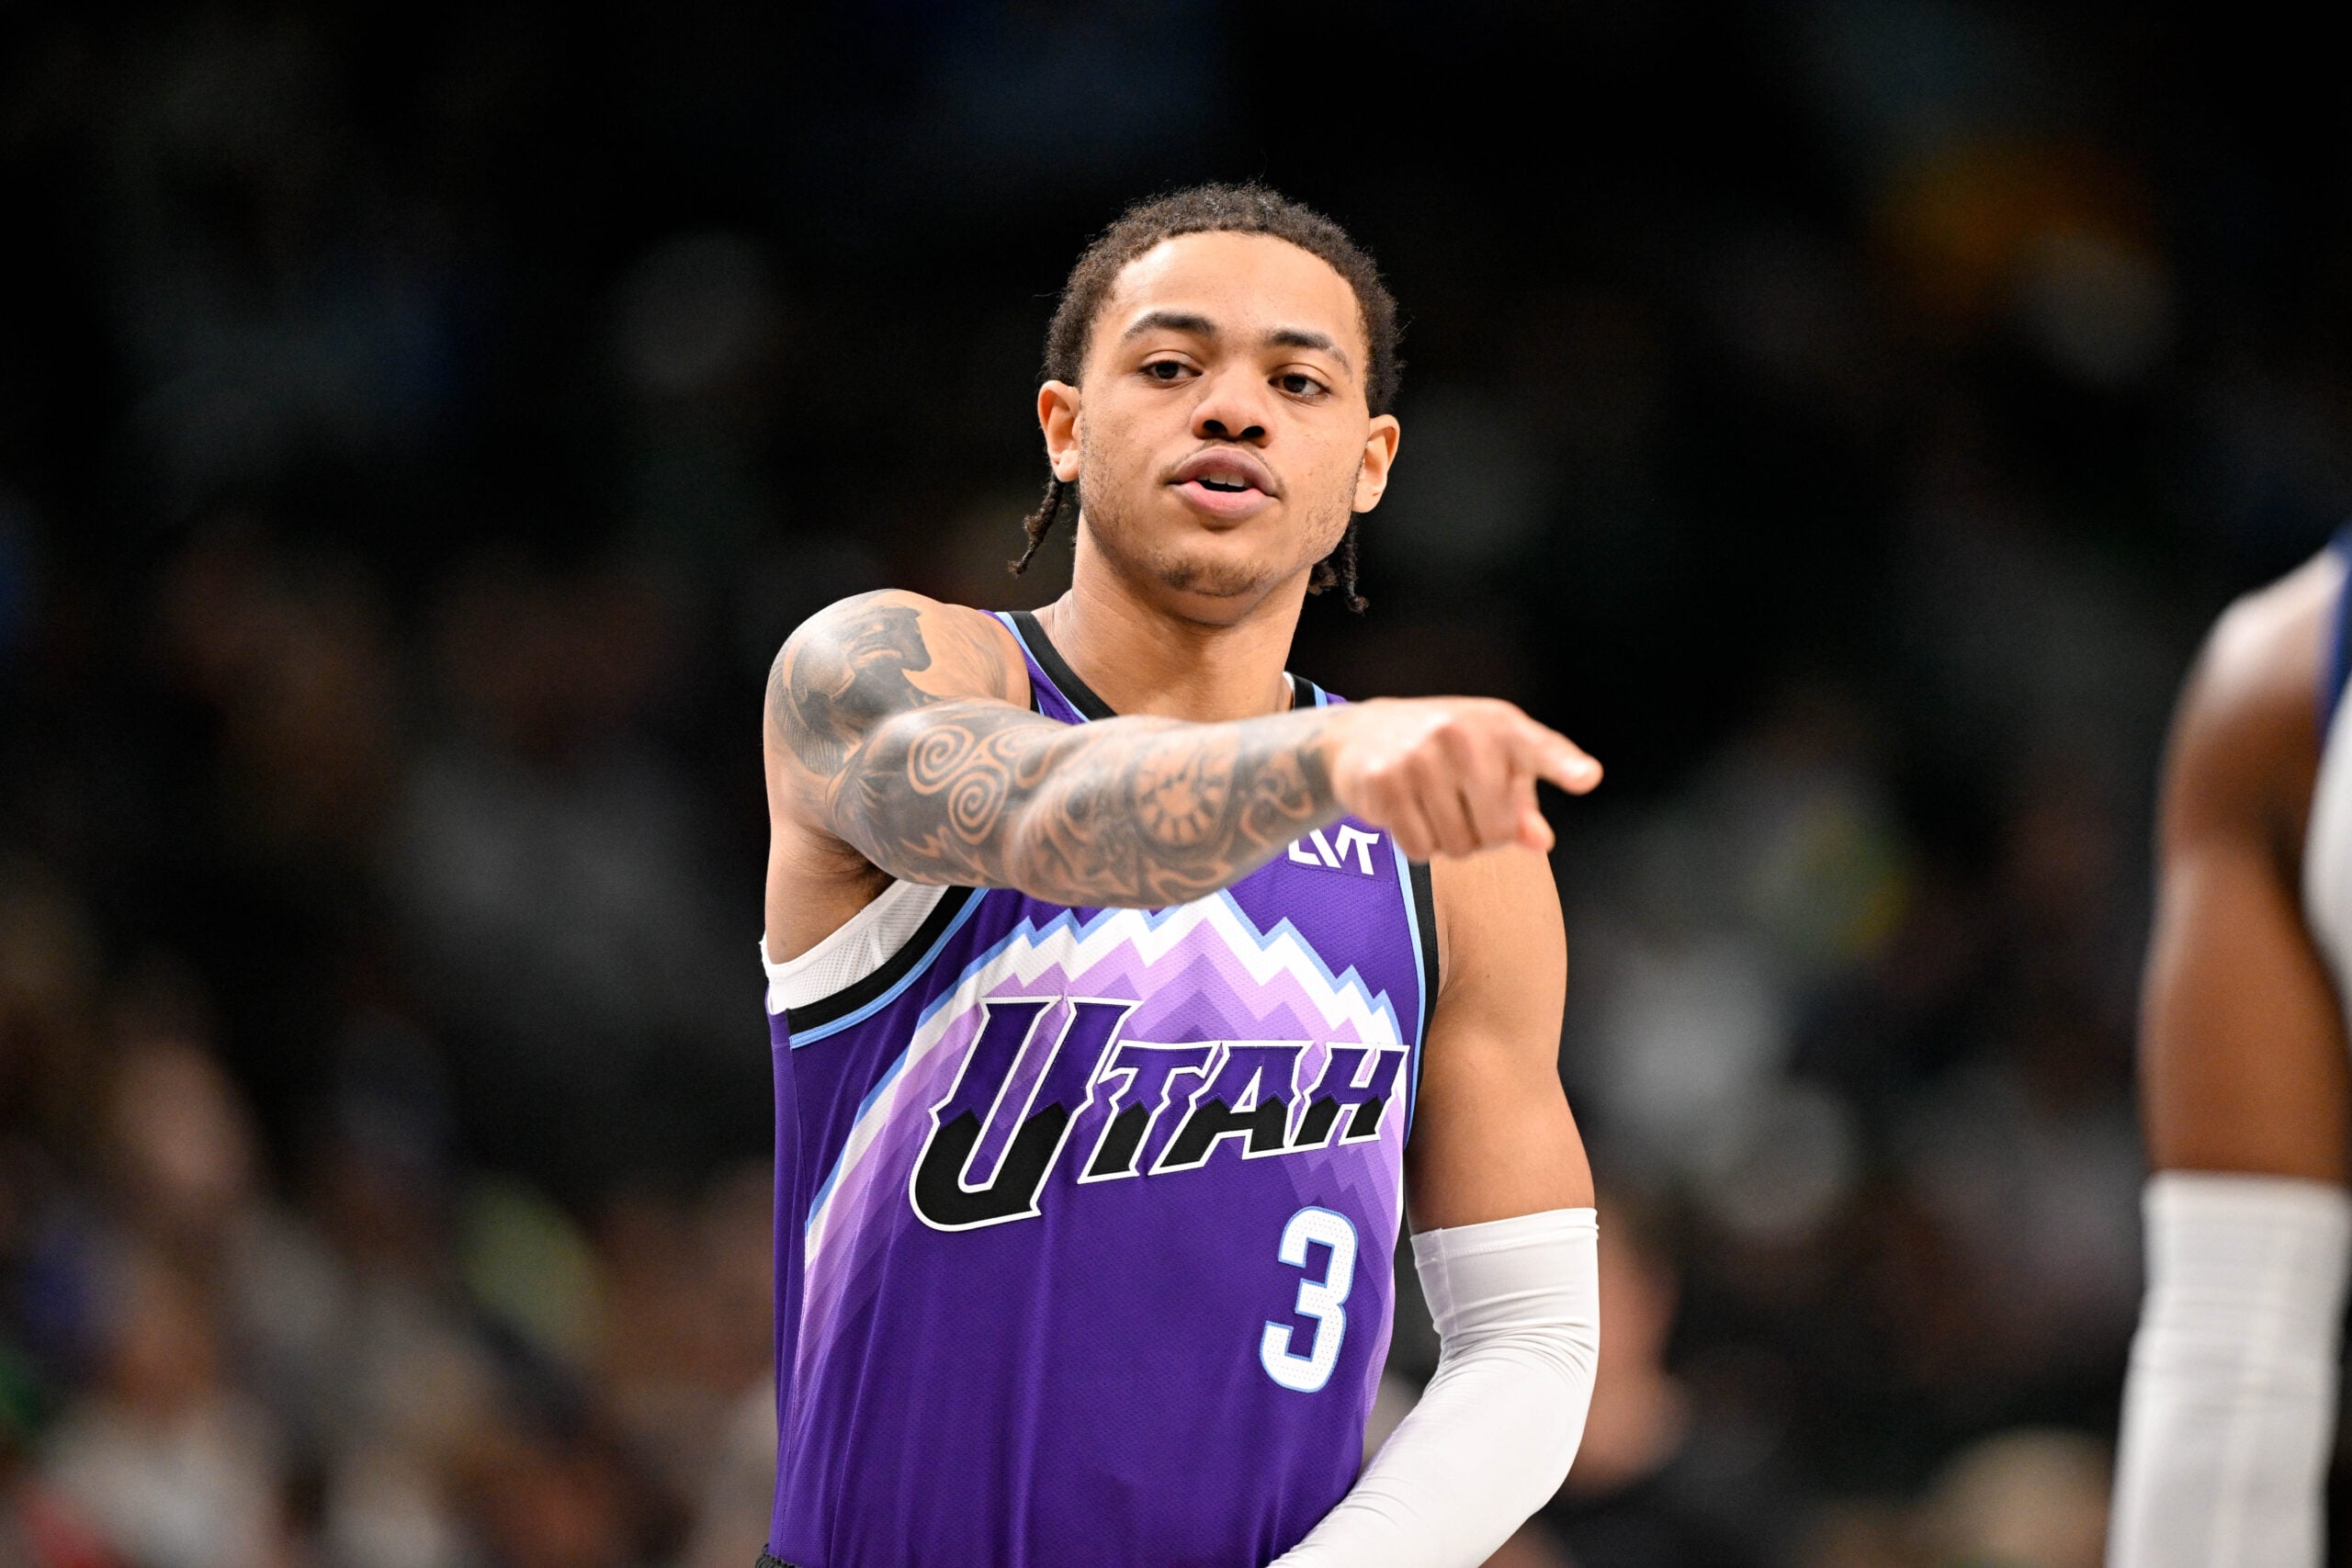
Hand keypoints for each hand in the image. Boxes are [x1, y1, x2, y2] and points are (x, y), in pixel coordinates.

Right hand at [1323, 698, 1600, 859]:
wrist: (1361, 735)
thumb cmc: (1443, 751)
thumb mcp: (1490, 763)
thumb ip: (1521, 802)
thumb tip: (1541, 840)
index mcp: (1499, 725)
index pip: (1539, 748)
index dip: (1565, 765)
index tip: (1587, 777)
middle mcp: (1461, 734)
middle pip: (1497, 831)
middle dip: (1483, 836)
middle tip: (1463, 811)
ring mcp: (1420, 757)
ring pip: (1457, 845)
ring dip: (1448, 842)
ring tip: (1433, 808)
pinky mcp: (1385, 783)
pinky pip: (1420, 848)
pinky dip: (1417, 845)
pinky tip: (1408, 813)